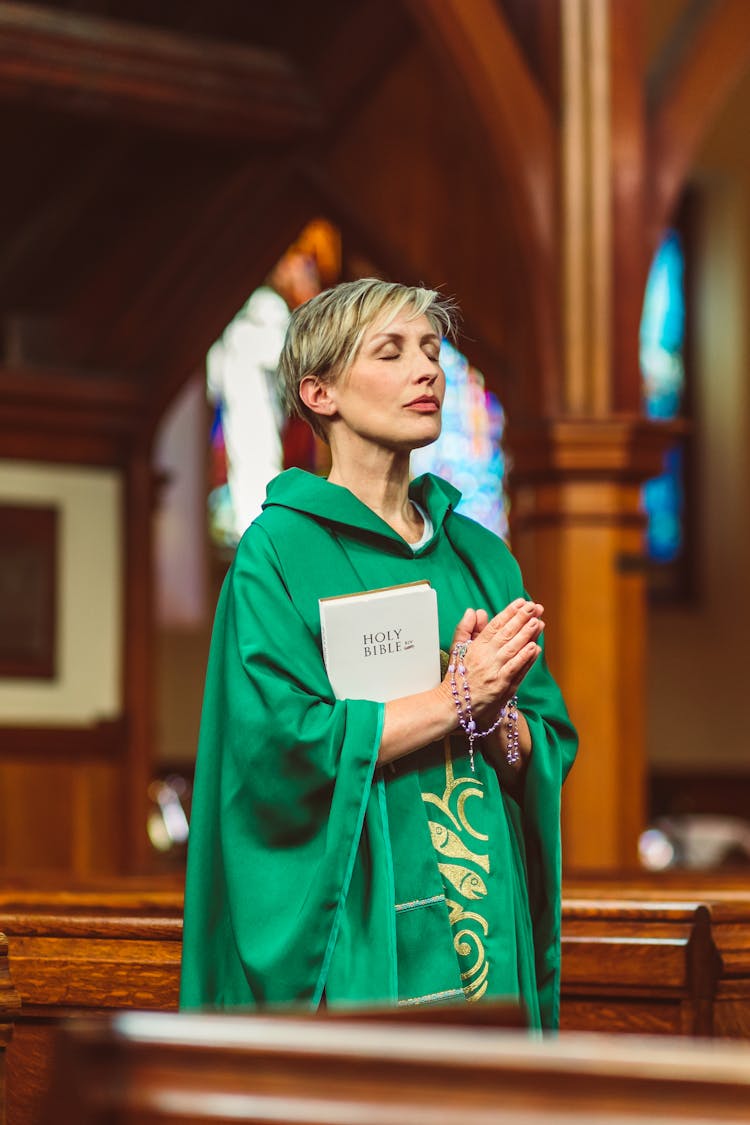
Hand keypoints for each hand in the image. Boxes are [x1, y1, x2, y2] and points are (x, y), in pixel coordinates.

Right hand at [445, 599, 543, 719]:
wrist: (454, 705)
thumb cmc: (457, 677)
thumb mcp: (457, 650)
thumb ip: (465, 629)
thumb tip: (474, 611)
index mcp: (475, 647)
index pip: (495, 625)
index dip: (509, 612)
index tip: (521, 602)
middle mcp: (485, 657)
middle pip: (506, 634)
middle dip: (522, 619)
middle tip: (535, 607)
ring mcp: (494, 671)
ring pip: (513, 649)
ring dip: (527, 635)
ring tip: (538, 622)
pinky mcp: (501, 686)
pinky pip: (515, 669)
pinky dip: (525, 658)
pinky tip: (535, 648)